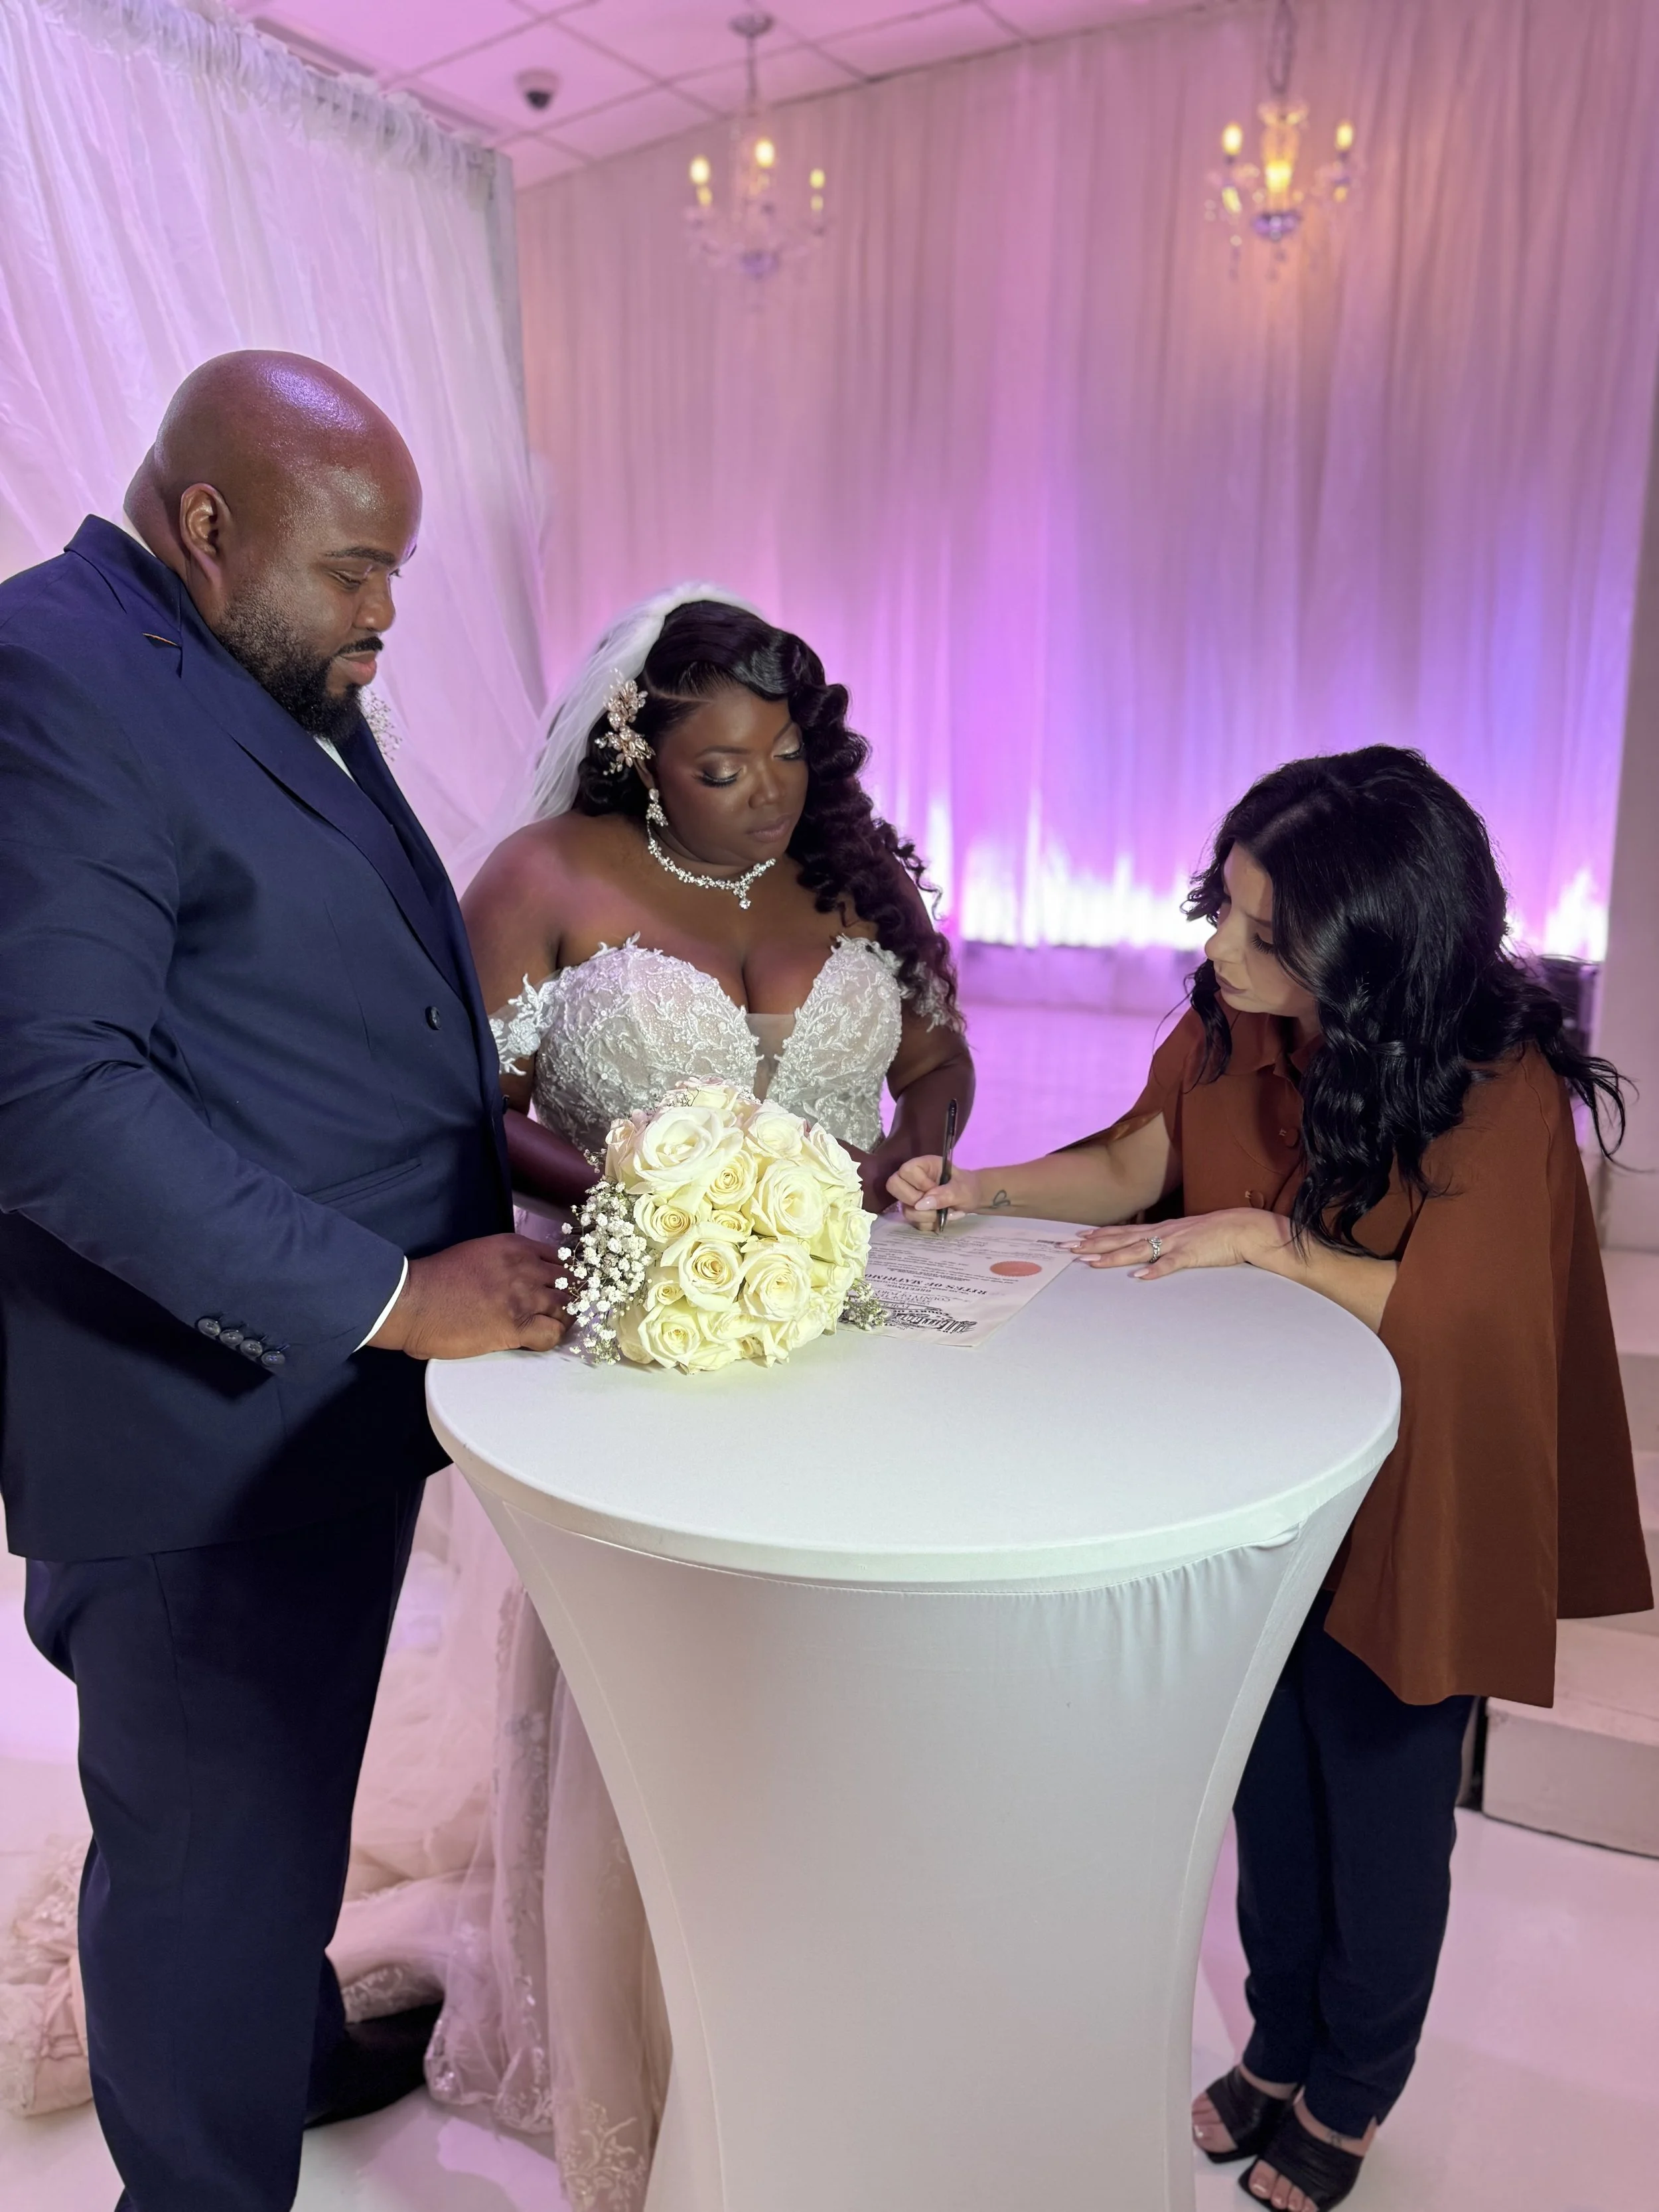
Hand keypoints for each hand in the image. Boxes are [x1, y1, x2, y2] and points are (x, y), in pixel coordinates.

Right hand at [370, 1233, 567, 1358]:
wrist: (413, 1302)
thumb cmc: (436, 1279)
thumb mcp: (477, 1253)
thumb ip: (505, 1261)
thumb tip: (519, 1277)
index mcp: (515, 1247)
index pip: (560, 1258)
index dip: (564, 1276)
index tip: (560, 1288)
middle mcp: (526, 1268)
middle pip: (570, 1282)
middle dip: (570, 1297)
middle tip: (560, 1311)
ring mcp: (524, 1297)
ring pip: (567, 1308)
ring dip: (562, 1319)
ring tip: (549, 1326)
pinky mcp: (517, 1326)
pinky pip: (553, 1334)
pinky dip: (552, 1339)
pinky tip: (537, 1340)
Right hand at [886, 1154, 984, 1227]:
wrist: (972, 1199)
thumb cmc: (967, 1187)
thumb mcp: (962, 1189)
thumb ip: (945, 1194)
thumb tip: (921, 1204)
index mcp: (924, 1165)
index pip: (905, 1170)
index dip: (918, 1183)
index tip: (934, 1188)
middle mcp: (913, 1179)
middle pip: (893, 1186)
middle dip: (915, 1201)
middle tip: (934, 1203)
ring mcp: (911, 1196)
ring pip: (904, 1210)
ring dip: (927, 1216)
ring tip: (945, 1213)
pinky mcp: (914, 1211)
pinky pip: (913, 1222)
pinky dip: (929, 1224)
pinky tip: (942, 1218)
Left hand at [1071, 1208, 1287, 1277]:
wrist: (1243, 1228)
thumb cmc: (1215, 1234)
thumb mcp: (1184, 1236)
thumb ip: (1164, 1244)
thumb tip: (1145, 1257)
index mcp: (1160, 1229)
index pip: (1122, 1231)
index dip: (1098, 1235)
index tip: (1075, 1238)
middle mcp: (1162, 1233)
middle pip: (1121, 1239)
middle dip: (1093, 1244)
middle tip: (1067, 1249)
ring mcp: (1175, 1243)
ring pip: (1139, 1249)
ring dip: (1114, 1257)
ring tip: (1091, 1262)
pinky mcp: (1192, 1254)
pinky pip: (1171, 1264)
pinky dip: (1155, 1270)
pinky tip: (1140, 1277)